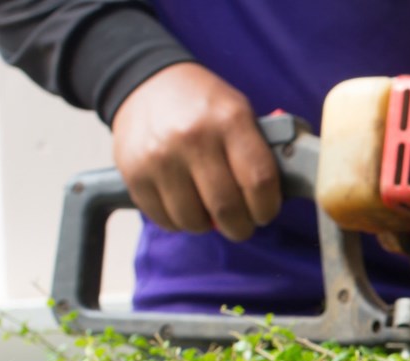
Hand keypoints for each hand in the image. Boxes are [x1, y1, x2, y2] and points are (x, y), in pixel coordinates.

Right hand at [111, 62, 278, 241]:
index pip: (259, 180)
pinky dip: (180, 222)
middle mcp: (193, 139)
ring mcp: (160, 158)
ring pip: (193, 219)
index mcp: (230, 121)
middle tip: (243, 225)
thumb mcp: (239, 112)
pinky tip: (187, 207)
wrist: (147, 84)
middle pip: (227, 207)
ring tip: (212, 214)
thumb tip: (275, 196)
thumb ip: (259, 151)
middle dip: (241, 226)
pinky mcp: (133, 173)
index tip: (266, 212)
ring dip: (208, 226)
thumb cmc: (203, 105)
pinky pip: (163, 218)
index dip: (267, 207)